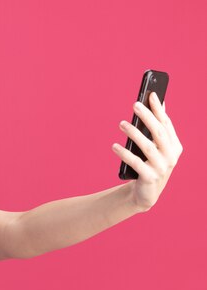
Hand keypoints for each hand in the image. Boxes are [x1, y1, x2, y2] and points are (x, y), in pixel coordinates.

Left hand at [112, 91, 182, 211]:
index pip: (166, 124)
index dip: (159, 109)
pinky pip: (136, 163)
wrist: (146, 194)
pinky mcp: (149, 177)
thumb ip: (158, 128)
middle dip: (147, 117)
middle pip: (158, 132)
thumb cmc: (149, 165)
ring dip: (133, 133)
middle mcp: (171, 156)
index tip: (151, 95)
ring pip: (146, 146)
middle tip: (135, 105)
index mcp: (174, 146)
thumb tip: (158, 103)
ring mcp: (161, 168)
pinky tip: (114, 146)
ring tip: (121, 123)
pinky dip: (124, 153)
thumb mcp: (156, 148)